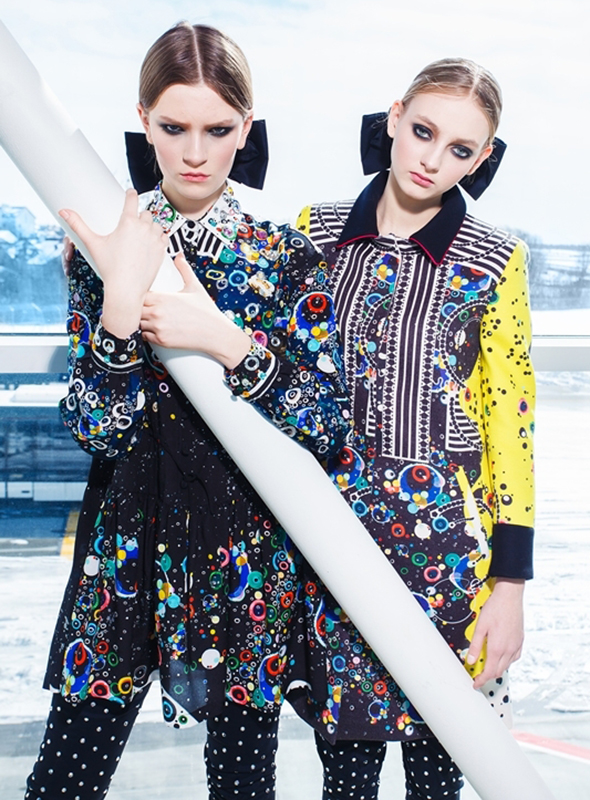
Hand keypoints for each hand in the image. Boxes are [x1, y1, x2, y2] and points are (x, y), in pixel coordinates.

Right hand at [59, 189, 168, 337]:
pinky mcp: (162, 249)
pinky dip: (159, 238)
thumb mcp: (92, 244)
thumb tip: (62, 211)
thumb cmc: (109, 267)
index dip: (131, 194)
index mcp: (127, 222)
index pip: (132, 198)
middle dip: (139, 217)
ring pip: (156, 224)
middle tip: (132, 226)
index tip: (130, 193)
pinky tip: (151, 243)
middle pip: (145, 213)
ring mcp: (155, 238)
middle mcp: (144, 227)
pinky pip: (164, 236)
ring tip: (141, 236)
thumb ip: (77, 225)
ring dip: (150, 227)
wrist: (126, 289)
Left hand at [141, 253, 251, 367]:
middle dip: (138, 308)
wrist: (215, 333)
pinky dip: (147, 333)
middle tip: (144, 308)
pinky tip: (154, 329)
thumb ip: (184, 269)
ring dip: (141, 321)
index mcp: (161, 298)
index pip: (137, 295)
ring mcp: (158, 327)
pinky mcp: (161, 341)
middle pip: (134, 309)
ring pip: (137, 323)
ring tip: (149, 319)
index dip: (138, 295)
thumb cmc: (206, 311)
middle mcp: (157, 312)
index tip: (142, 296)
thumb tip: (179, 256)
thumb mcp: (195, 286)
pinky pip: (144, 337)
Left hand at [467, 578, 524, 689]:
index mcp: (497, 648)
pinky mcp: (521, 640)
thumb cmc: (495, 609)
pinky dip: (507, 661)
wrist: (510, 597)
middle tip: (479, 674)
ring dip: (497, 668)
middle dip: (488, 676)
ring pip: (507, 665)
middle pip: (498, 671)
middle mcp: (509, 649)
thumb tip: (470, 659)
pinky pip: (515, 657)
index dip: (481, 680)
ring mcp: (516, 645)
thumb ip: (474, 645)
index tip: (475, 683)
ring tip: (488, 664)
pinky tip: (501, 655)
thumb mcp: (480, 627)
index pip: (489, 672)